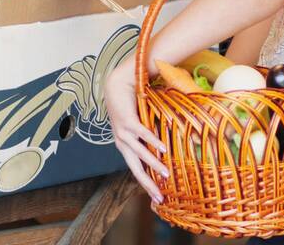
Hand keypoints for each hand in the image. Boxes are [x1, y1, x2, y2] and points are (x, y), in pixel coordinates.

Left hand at [106, 56, 168, 202]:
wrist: (117, 86)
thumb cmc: (129, 106)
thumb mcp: (137, 126)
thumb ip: (147, 138)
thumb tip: (166, 148)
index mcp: (124, 146)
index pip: (135, 170)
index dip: (146, 184)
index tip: (157, 197)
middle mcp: (122, 143)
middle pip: (136, 168)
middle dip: (148, 183)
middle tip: (160, 196)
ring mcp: (123, 133)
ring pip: (140, 153)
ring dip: (154, 164)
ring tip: (166, 173)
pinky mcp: (128, 121)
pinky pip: (143, 134)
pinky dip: (153, 142)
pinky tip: (163, 149)